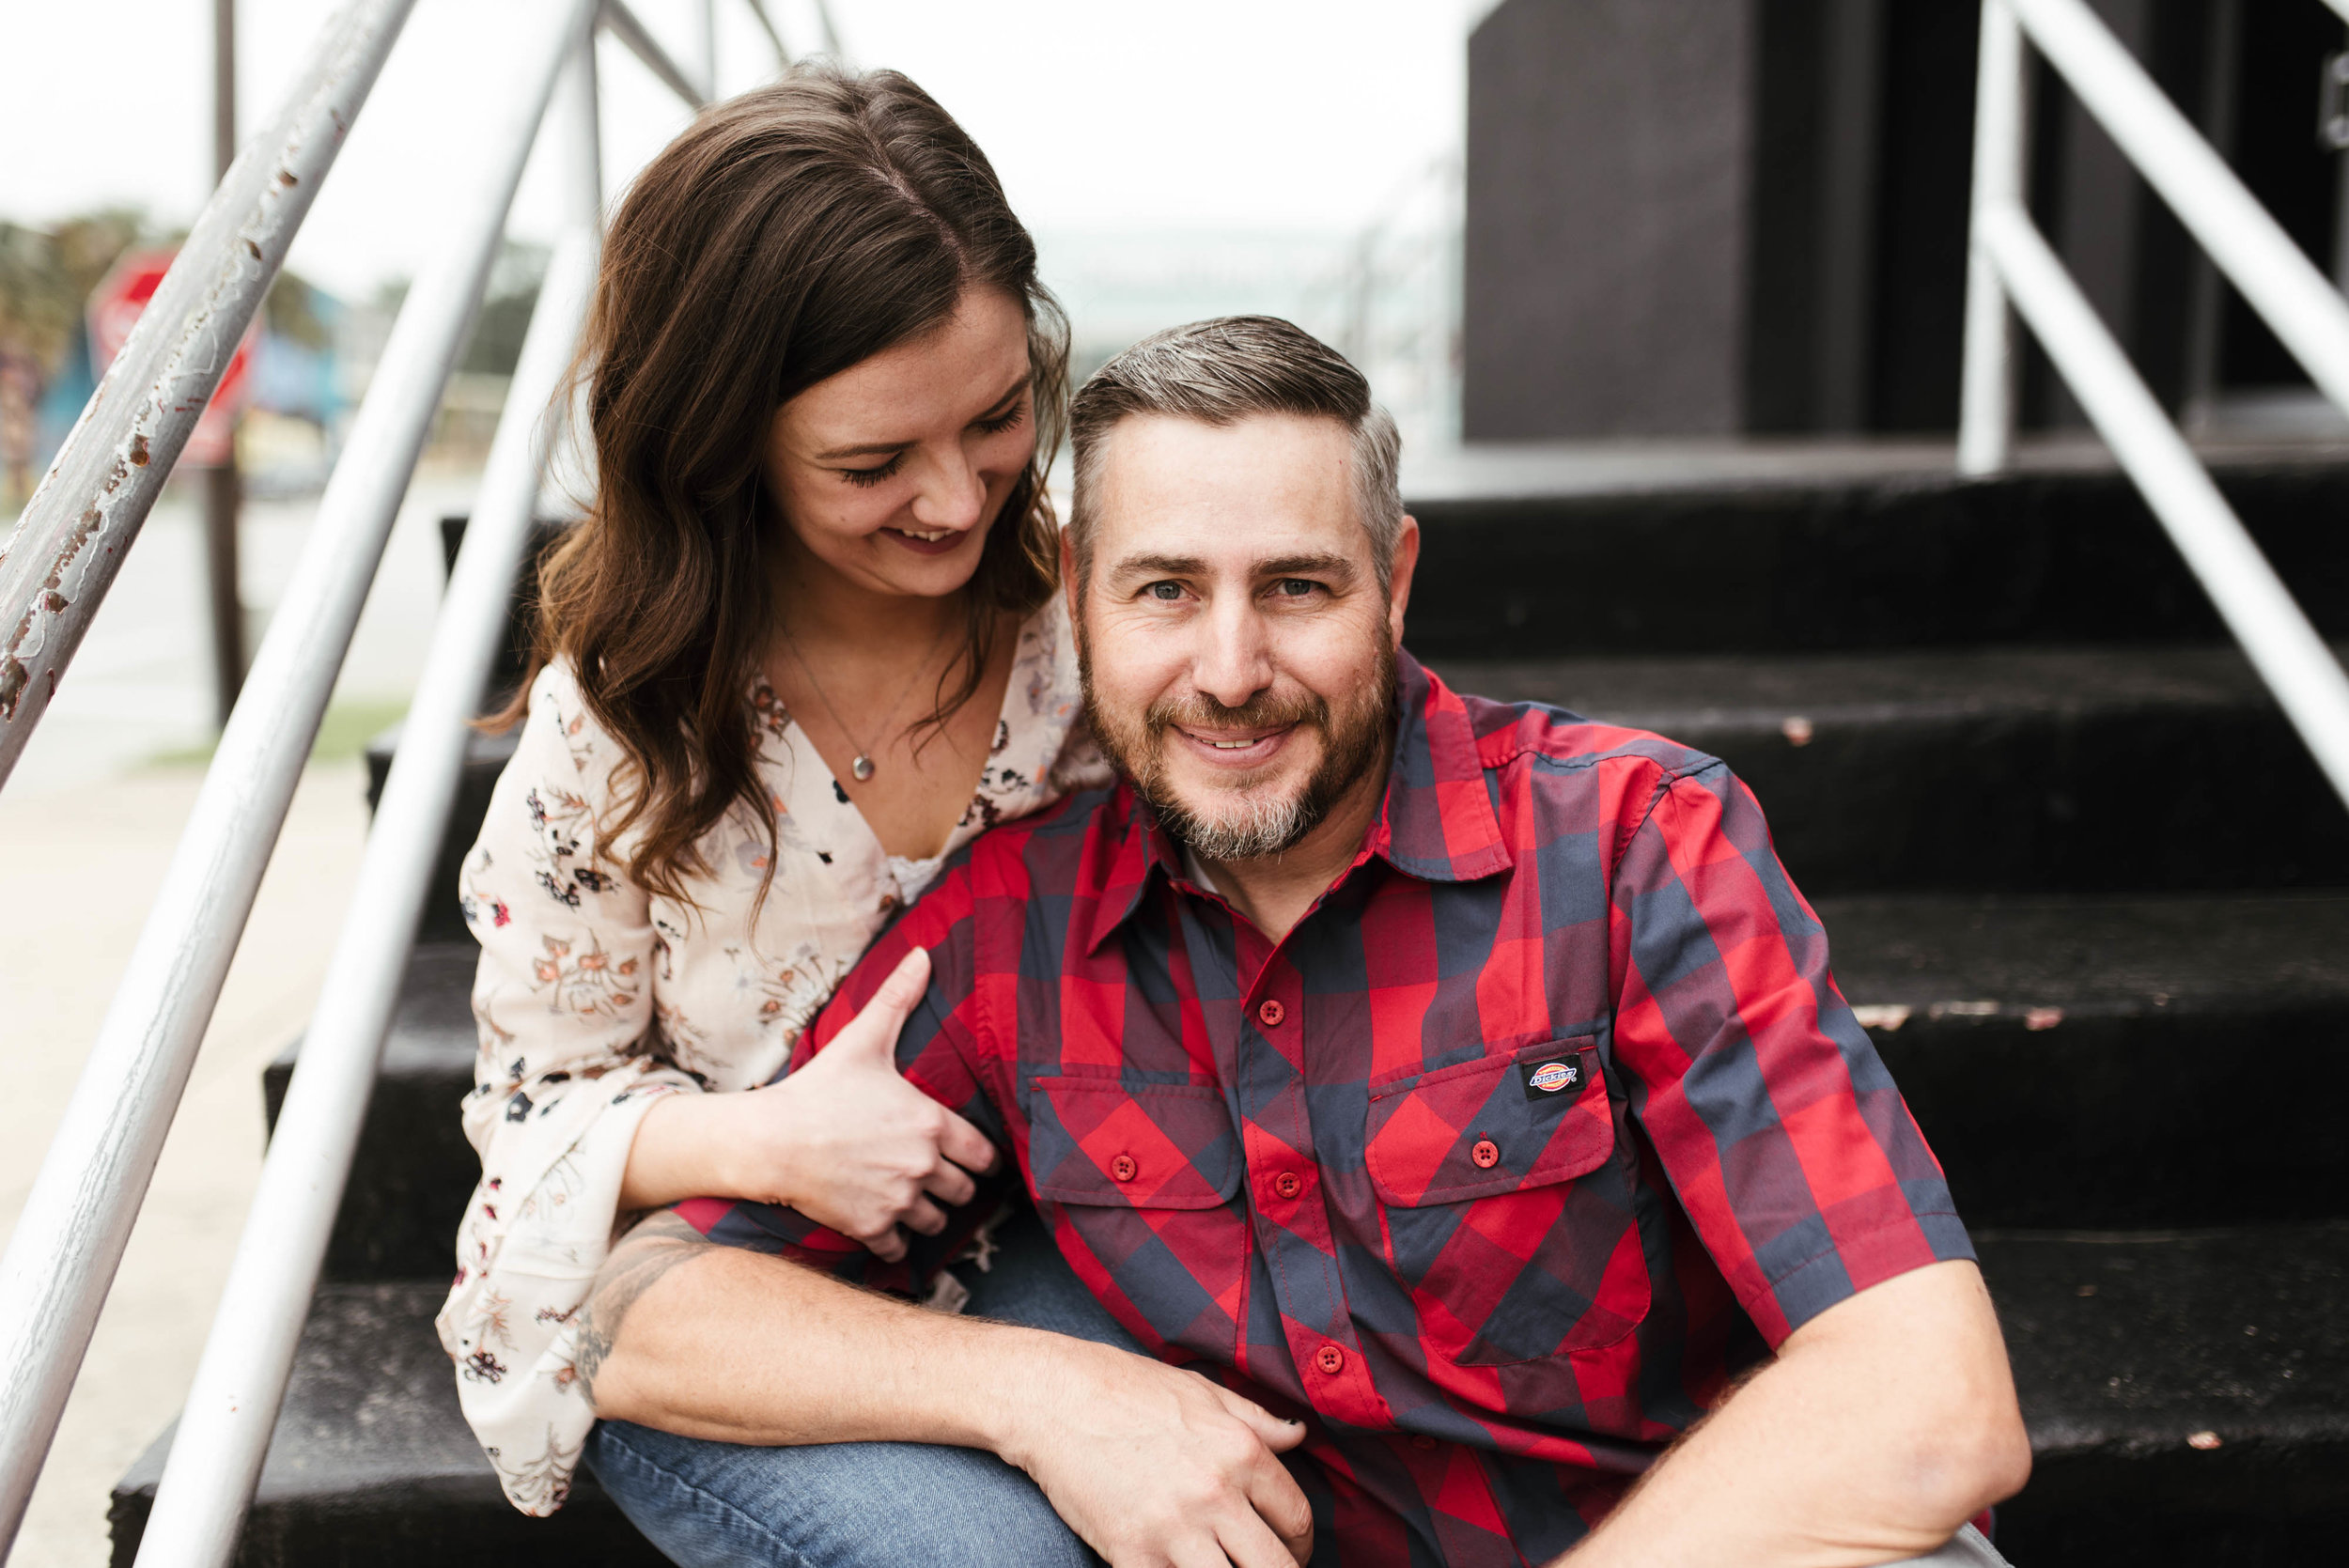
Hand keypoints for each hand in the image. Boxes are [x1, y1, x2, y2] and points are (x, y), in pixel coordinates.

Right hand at [712, 947, 999, 1259]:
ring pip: (936, 1222)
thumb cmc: (819, 1089)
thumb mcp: (864, 1040)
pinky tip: (880, 1223)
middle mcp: (923, 1167)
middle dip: (953, 1186)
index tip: (970, 1158)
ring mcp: (898, 1201)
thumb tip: (922, 953)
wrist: (770, 1141)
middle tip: (933, 1176)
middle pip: (964, 1192)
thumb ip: (899, 999)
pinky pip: (899, 1249)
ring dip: (926, 1213)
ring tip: (906, 1197)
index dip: (979, 1158)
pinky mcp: (871, 1228)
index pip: (984, 1156)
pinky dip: (894, 1241)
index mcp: (931, 1124)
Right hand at [996, 1336, 1314, 1567]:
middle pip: (1277, 1566)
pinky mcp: (1131, 1555)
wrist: (1052, 1397)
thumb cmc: (1126, 1387)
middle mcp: (1215, 1492)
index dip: (1302, 1544)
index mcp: (1240, 1450)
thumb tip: (1298, 1435)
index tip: (1290, 1551)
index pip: (1297, 1518)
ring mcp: (1173, 1529)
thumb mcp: (1201, 1392)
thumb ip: (1256, 1419)